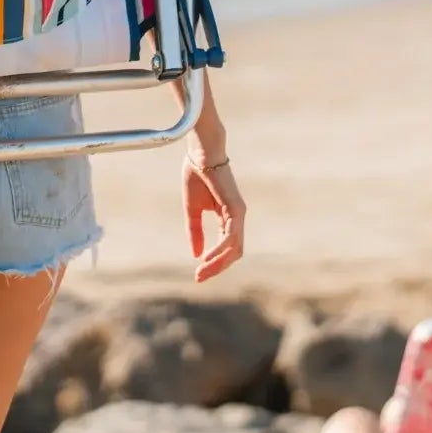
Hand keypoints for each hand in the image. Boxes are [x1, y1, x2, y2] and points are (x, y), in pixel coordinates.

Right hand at [184, 153, 245, 283]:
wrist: (200, 154)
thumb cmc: (197, 176)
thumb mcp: (192, 210)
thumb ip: (195, 232)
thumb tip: (196, 254)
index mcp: (227, 218)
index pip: (226, 247)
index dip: (213, 262)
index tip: (197, 273)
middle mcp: (236, 218)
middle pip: (233, 253)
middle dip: (217, 268)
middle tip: (199, 278)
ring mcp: (239, 214)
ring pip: (235, 249)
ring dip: (218, 264)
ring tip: (201, 272)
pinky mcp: (236, 209)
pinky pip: (231, 237)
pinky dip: (220, 250)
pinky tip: (207, 258)